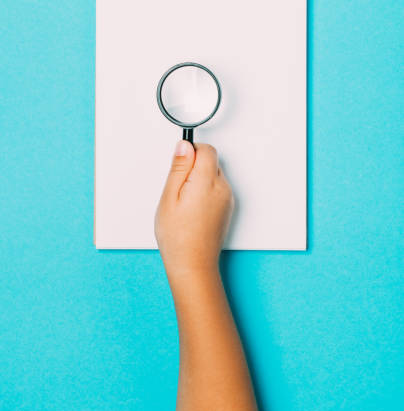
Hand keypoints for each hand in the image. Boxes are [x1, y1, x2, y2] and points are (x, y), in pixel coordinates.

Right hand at [155, 141, 233, 279]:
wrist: (193, 265)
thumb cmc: (178, 237)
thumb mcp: (169, 197)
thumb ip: (179, 168)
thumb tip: (185, 145)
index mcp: (207, 182)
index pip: (207, 150)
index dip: (191, 152)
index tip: (179, 164)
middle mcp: (223, 188)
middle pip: (211, 161)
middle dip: (194, 168)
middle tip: (178, 189)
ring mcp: (227, 199)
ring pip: (214, 175)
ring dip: (199, 180)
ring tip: (184, 202)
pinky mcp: (228, 208)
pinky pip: (217, 189)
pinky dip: (205, 192)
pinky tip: (193, 209)